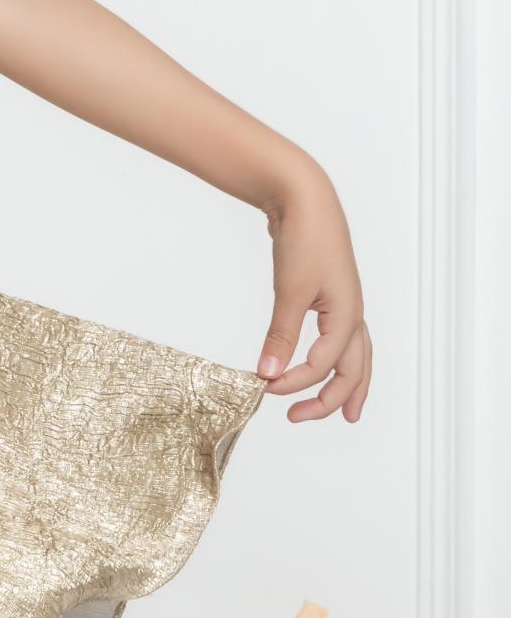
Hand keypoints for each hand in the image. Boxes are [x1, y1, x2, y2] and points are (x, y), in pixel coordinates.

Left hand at [257, 175, 370, 421]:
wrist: (306, 199)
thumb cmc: (305, 239)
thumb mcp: (290, 290)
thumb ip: (281, 334)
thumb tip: (268, 373)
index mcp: (347, 314)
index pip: (323, 365)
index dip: (293, 382)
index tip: (262, 386)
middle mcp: (353, 313)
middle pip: (353, 369)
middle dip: (333, 399)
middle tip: (301, 418)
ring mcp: (345, 305)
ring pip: (355, 356)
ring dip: (347, 384)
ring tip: (343, 411)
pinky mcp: (332, 297)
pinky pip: (342, 340)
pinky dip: (337, 359)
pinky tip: (325, 364)